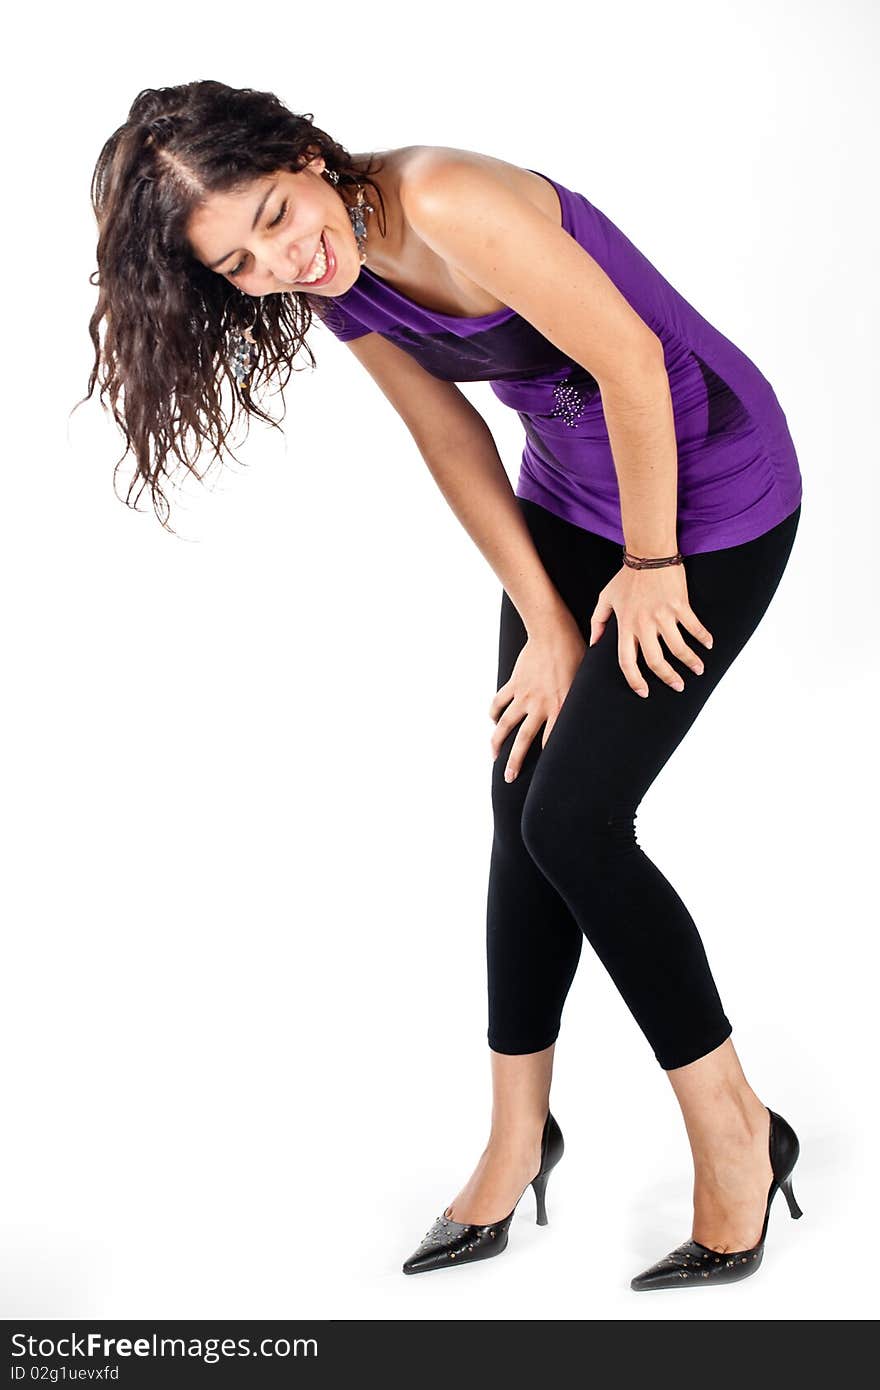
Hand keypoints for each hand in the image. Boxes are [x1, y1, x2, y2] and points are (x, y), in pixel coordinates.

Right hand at [489, 613, 586, 781]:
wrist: (552, 631)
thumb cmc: (575, 654)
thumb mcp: (586, 681)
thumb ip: (584, 702)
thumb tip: (596, 718)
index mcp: (561, 706)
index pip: (552, 740)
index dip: (548, 760)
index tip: (544, 777)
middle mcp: (540, 704)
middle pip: (523, 739)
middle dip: (515, 761)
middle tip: (509, 778)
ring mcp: (524, 695)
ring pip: (505, 724)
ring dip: (497, 742)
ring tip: (494, 757)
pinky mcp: (514, 684)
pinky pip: (499, 702)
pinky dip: (494, 713)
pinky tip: (493, 722)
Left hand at [589, 562, 712, 697]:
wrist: (648, 553)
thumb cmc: (625, 577)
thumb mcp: (605, 598)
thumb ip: (598, 622)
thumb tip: (594, 643)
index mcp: (625, 626)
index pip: (627, 662)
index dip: (635, 681)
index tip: (643, 692)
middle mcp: (644, 624)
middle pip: (655, 661)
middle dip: (668, 678)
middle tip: (678, 687)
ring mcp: (663, 615)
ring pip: (678, 648)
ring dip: (691, 662)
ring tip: (698, 670)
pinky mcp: (680, 605)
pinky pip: (694, 627)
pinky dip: (703, 638)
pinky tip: (708, 645)